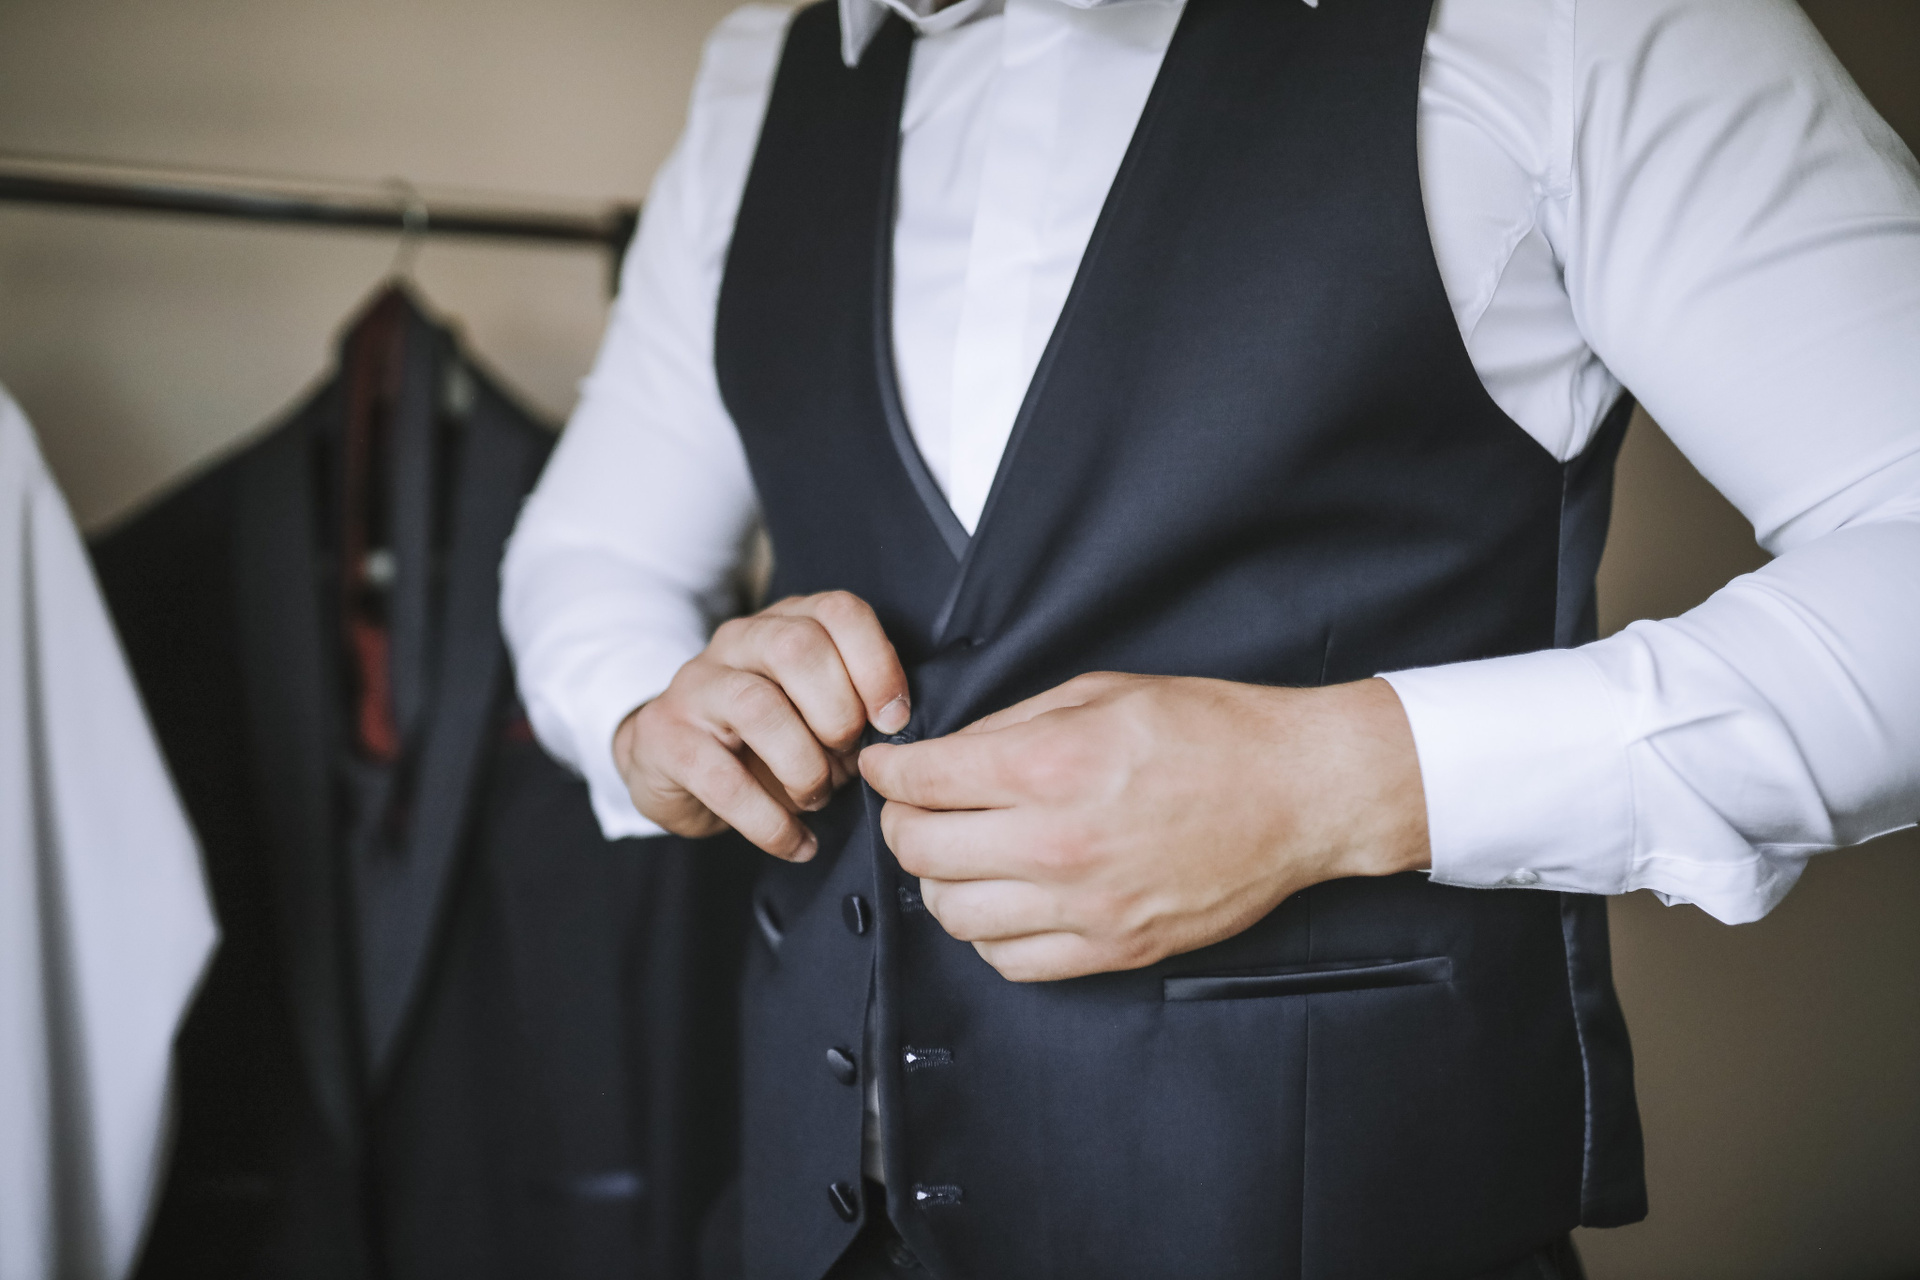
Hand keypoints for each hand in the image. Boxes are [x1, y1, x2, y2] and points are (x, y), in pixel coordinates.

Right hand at [614, 592, 909, 860]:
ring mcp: (696, 686)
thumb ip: (856, 707)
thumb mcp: (815, 711)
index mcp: (786, 623)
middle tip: (847, 760)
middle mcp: (738, 641)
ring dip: (804, 767)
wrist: (672, 761)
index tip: (893, 721)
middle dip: (838, 713)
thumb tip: (897, 733)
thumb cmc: (764, 738)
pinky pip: (724, 781)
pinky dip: (770, 822)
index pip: (838, 611)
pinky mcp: (666, 739)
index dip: (876, 665)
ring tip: (817, 799)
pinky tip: (796, 842)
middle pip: (796, 648)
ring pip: (758, 707)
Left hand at [859, 674, 1429, 981]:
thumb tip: (947, 752)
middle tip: (917, 809)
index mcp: (1049, 767)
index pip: (921, 780)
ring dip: (942, 882)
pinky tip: (1007, 899)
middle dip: (903, 825)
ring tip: (963, 855)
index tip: (885, 770)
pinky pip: (1010, 962)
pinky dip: (990, 933)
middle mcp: (1057, 843)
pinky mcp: (1114, 949)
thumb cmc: (1212, 732)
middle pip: (920, 852)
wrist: (1301, 793)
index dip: (888, 772)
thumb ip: (1012, 724)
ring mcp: (1085, 906)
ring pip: (953, 915)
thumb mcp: (1102, 692)